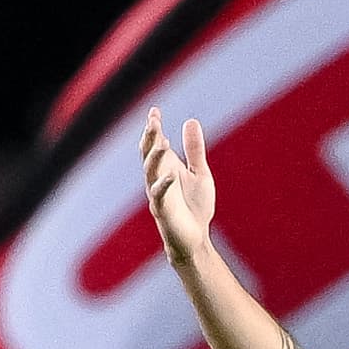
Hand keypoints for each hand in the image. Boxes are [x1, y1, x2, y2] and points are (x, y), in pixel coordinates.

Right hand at [140, 107, 215, 265]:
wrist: (196, 238)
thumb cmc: (195, 206)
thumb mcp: (200, 173)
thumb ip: (194, 150)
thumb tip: (190, 121)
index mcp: (165, 168)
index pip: (154, 144)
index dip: (153, 128)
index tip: (154, 110)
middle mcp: (157, 178)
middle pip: (148, 154)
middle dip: (150, 138)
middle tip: (154, 121)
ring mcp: (158, 194)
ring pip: (150, 172)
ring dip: (155, 157)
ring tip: (163, 141)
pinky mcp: (162, 210)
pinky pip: (159, 196)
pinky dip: (164, 184)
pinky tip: (171, 175)